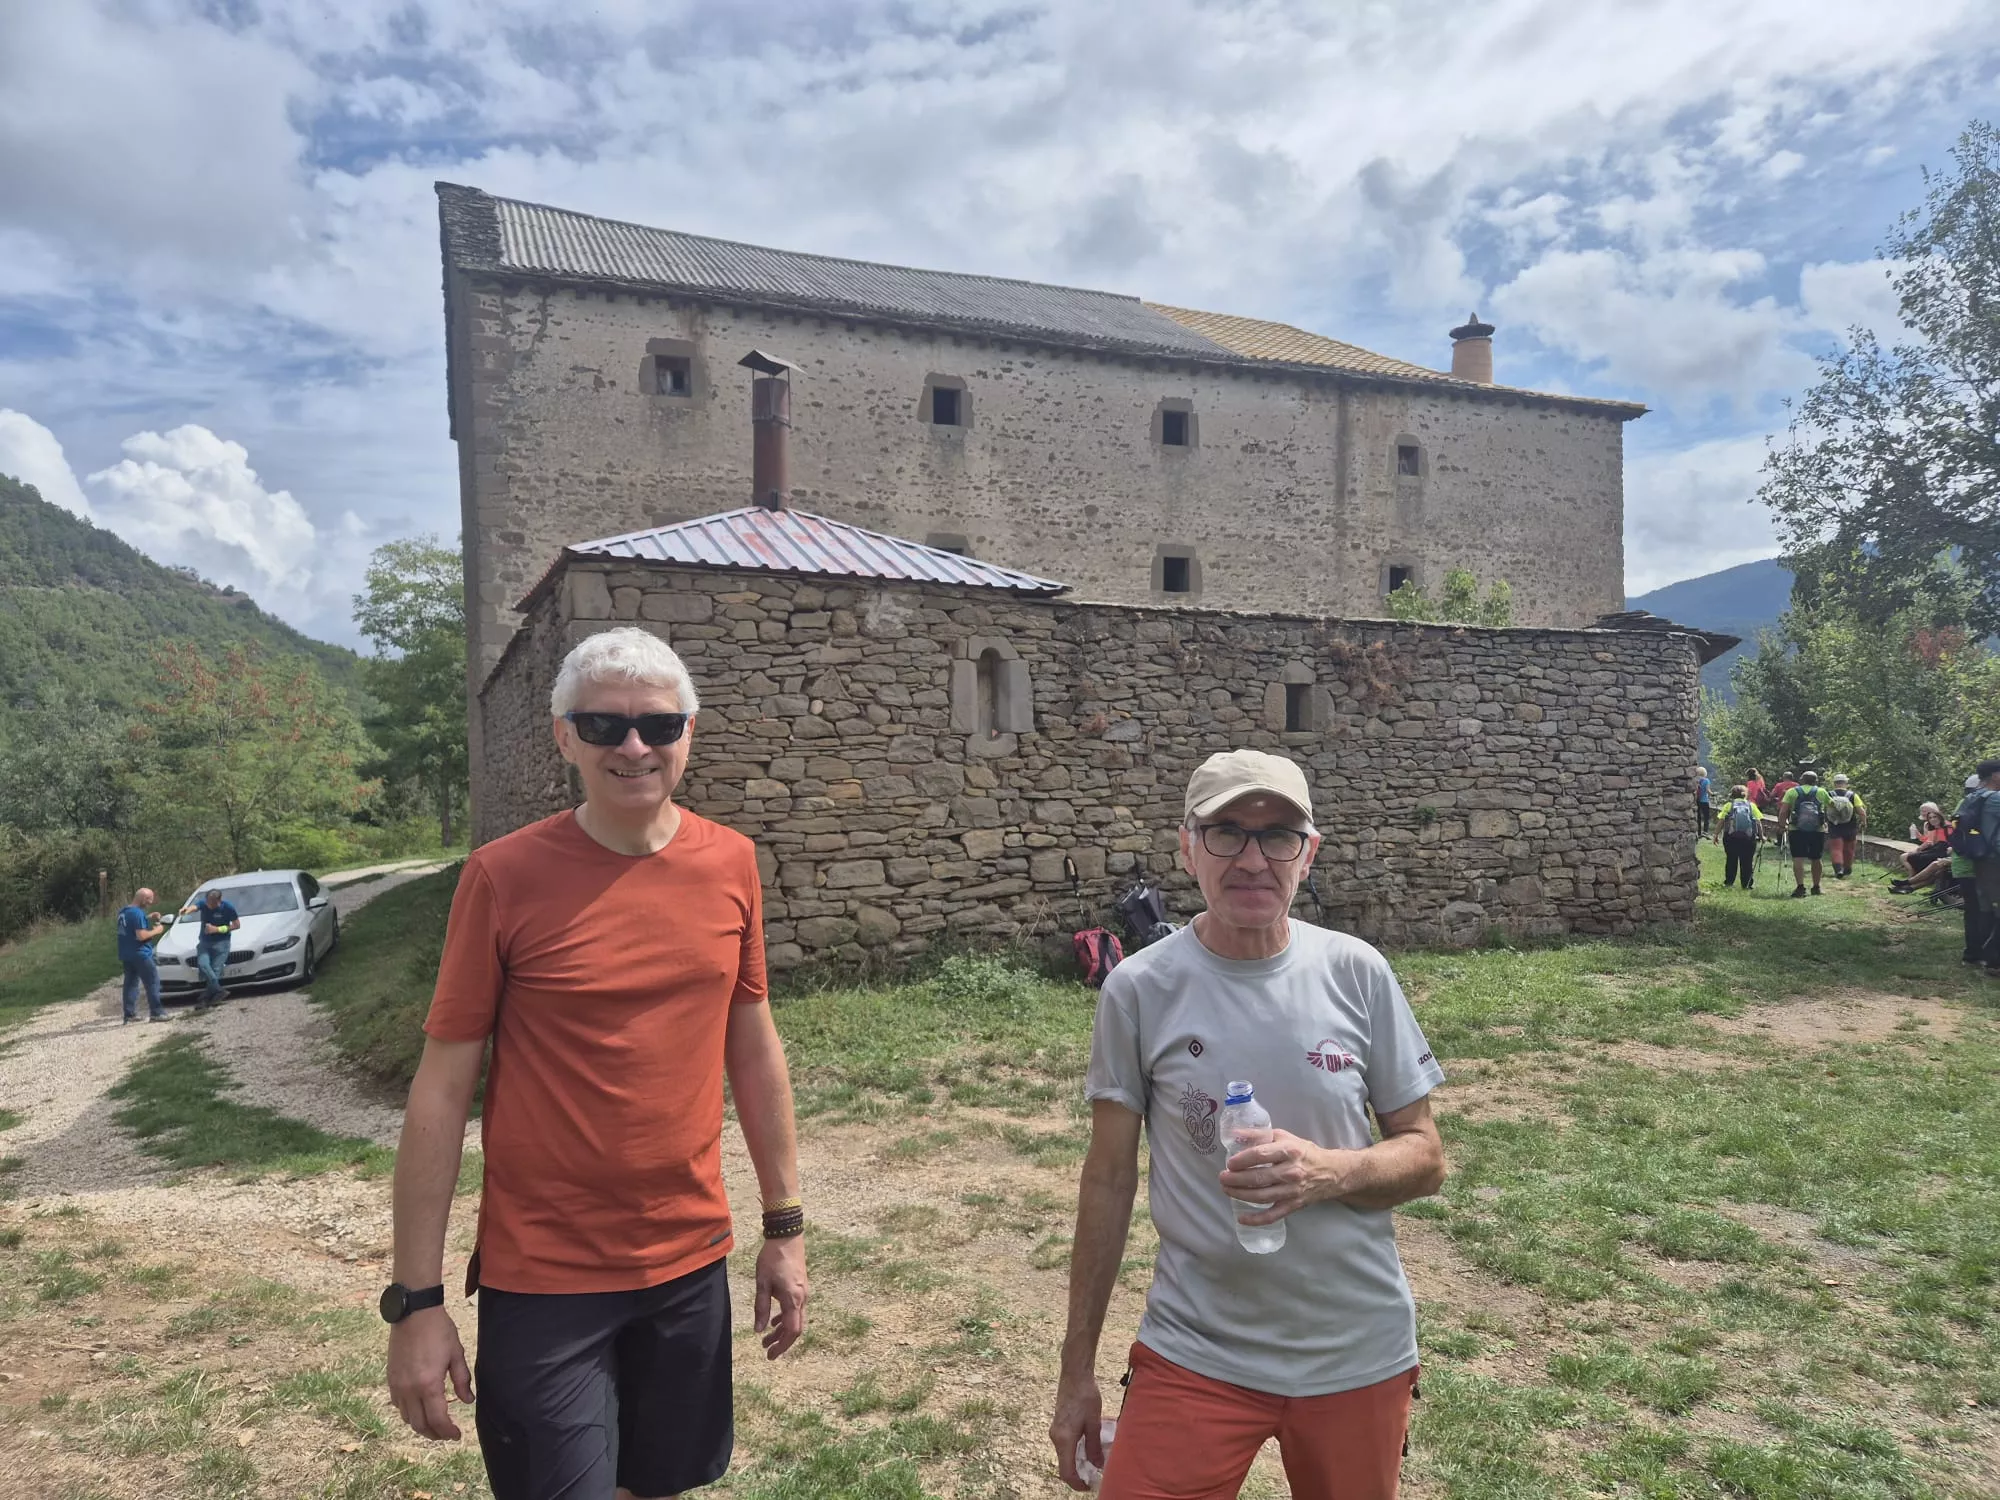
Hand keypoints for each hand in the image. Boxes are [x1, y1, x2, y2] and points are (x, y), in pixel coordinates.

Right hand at [387, 1307, 473, 1439]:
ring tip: (435, 1423)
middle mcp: (410, 1390)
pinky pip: (398, 1405)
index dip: (447, 1432)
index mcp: (429, 1385)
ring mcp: (397, 1386)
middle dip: (434, 1434)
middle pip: (420, 1425)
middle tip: (447, 1434)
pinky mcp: (390, 1379)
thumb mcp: (456, 1354)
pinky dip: (409, 1413)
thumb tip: (467, 1401)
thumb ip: (462, 1380)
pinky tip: (419, 1408)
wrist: (414, 1313)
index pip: (438, 1420)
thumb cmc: (439, 1331)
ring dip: (421, 1425)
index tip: (457, 1435)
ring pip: (407, 1418)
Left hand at [754, 1235, 807, 1358]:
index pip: (791, 1331)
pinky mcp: (800, 1287)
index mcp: (793, 1299)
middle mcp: (802, 1299)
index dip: (782, 1346)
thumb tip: (759, 1330)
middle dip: (781, 1342)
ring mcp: (803, 1293)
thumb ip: (761, 1307)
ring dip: (781, 1331)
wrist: (787, 1236)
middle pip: (795, 1328)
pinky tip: (774, 1321)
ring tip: (766, 1339)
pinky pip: (795, 1309)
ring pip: (795, 1319)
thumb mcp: (762, 1283)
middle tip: (766, 1352)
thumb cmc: (772, 1258)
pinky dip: (785, 1319)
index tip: (770, 1355)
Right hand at [1050, 1369, 1103, 1490]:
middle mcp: (1056, 1437)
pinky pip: (1065, 1446)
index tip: (1088, 1487)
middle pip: (1064, 1465)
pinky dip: (1075, 1452)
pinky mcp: (1058, 1425)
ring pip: (1065, 1455)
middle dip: (1078, 1474)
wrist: (1074, 1375)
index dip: (1077, 1483)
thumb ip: (1094, 1446)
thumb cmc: (1086, 1396)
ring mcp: (1055, 1431)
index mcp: (1064, 1439)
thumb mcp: (1094, 1423)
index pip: (1066, 1471)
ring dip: (1078, 1462)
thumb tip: (1097, 1466)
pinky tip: (1088, 1448)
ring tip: (1095, 1462)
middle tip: (1095, 1476)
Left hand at [1220, 1128, 1352, 1223]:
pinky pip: (1272, 1215)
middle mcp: (1291, 1171)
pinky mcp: (1293, 1205)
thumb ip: (1259, 1135)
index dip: (1242, 1160)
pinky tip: (1241, 1218)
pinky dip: (1256, 1219)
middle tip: (1222, 1178)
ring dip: (1240, 1195)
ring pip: (1262, 1196)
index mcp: (1289, 1151)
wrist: (1331, 1172)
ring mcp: (1292, 1191)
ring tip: (1226, 1190)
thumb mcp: (1284, 1137)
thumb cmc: (1304, 1152)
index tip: (1229, 1163)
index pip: (1260, 1155)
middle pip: (1258, 1177)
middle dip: (1236, 1179)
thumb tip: (1235, 1134)